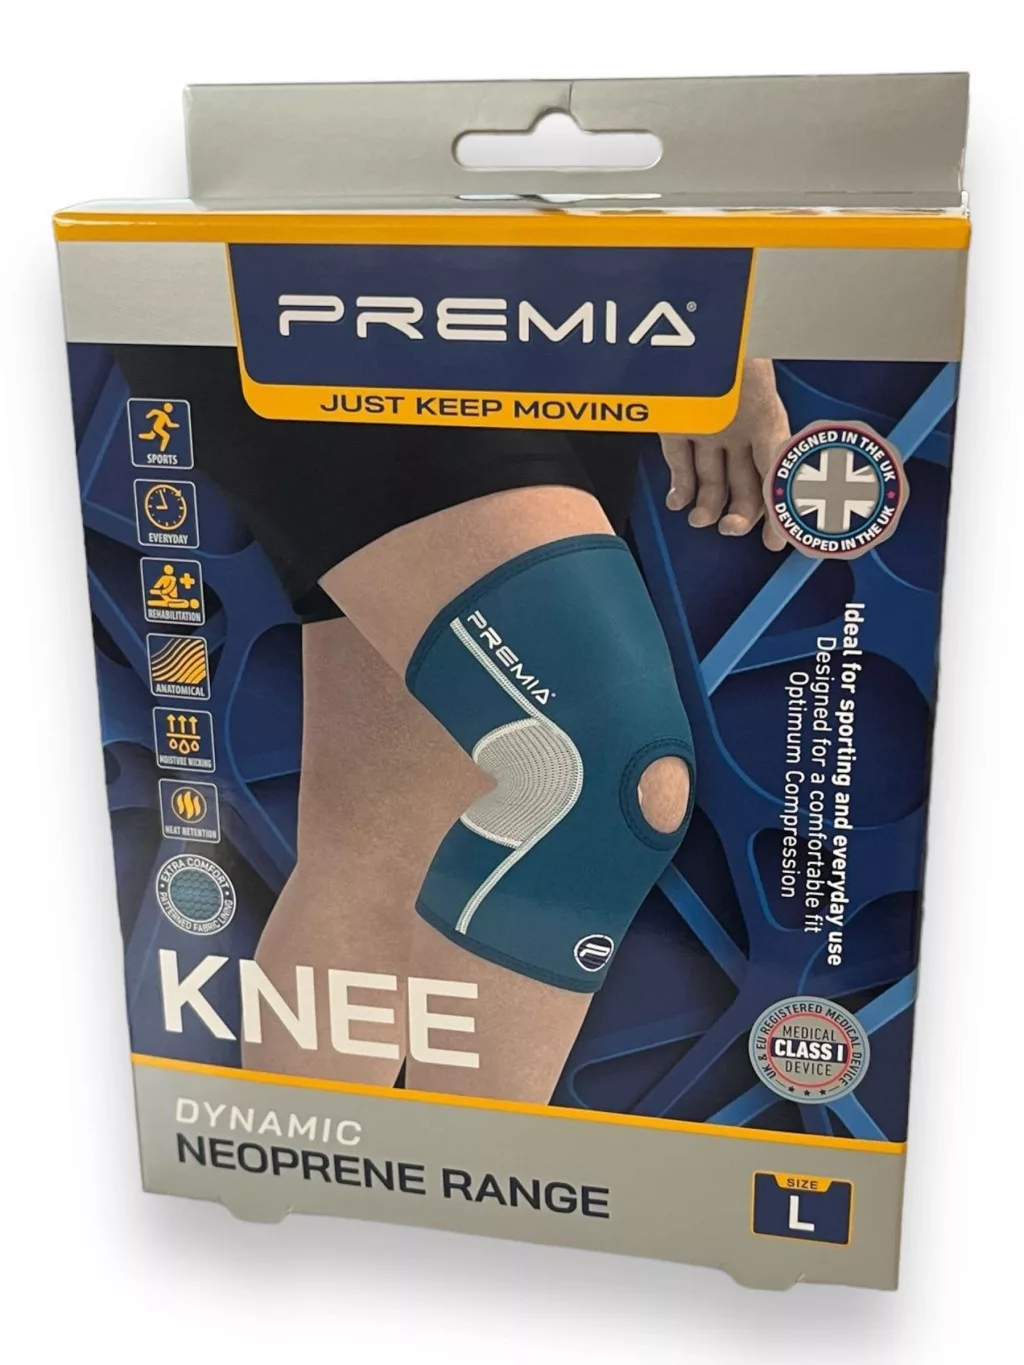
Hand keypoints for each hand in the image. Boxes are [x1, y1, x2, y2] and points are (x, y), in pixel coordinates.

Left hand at [659, 357, 790, 549]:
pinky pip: (680, 468)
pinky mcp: (677, 429)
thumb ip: (779, 452)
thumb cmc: (732, 349)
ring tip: (701, 519)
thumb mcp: (760, 401)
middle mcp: (740, 430)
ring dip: (710, 509)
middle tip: (735, 529)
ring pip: (714, 483)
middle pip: (747, 485)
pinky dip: (679, 491)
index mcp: (767, 420)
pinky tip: (679, 504)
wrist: (687, 323)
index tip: (780, 539)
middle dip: (744, 514)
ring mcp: (708, 431)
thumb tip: (788, 497)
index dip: (781, 508)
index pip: (778, 475)